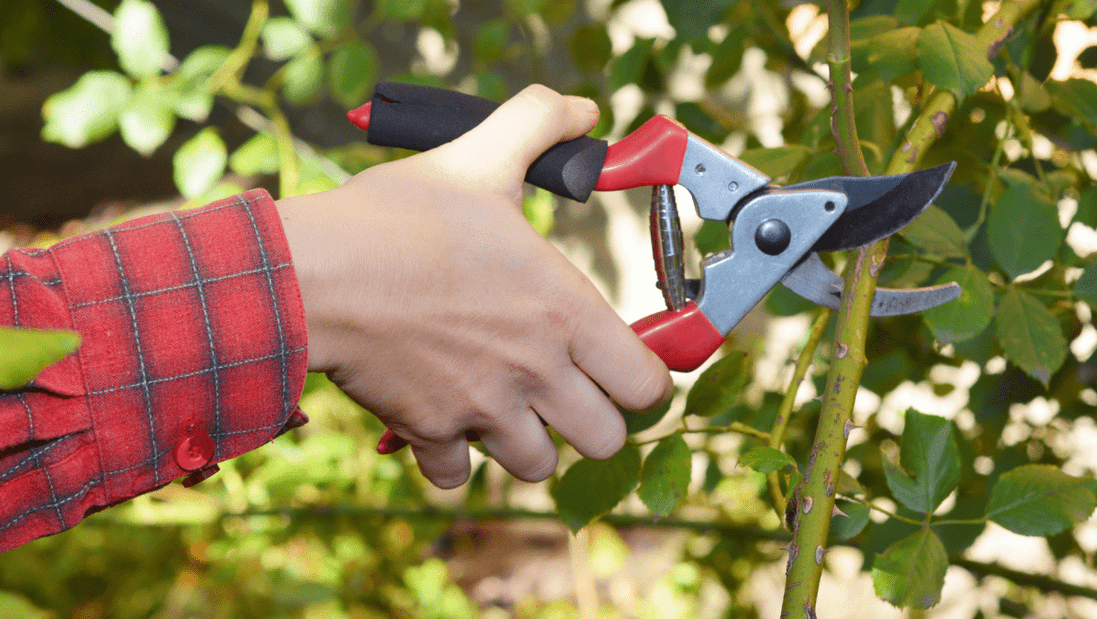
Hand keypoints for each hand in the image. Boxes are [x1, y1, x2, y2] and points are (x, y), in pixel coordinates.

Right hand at [277, 85, 672, 488]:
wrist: (316, 273)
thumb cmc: (400, 219)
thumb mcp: (476, 158)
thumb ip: (538, 126)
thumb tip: (582, 109)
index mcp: (564, 311)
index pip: (648, 387)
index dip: (642, 380)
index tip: (618, 365)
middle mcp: (536, 372)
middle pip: (606, 440)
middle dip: (590, 420)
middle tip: (563, 389)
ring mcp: (484, 409)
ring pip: (539, 467)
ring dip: (528, 443)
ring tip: (505, 404)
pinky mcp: (431, 432)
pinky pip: (458, 477)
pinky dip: (453, 458)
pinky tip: (443, 419)